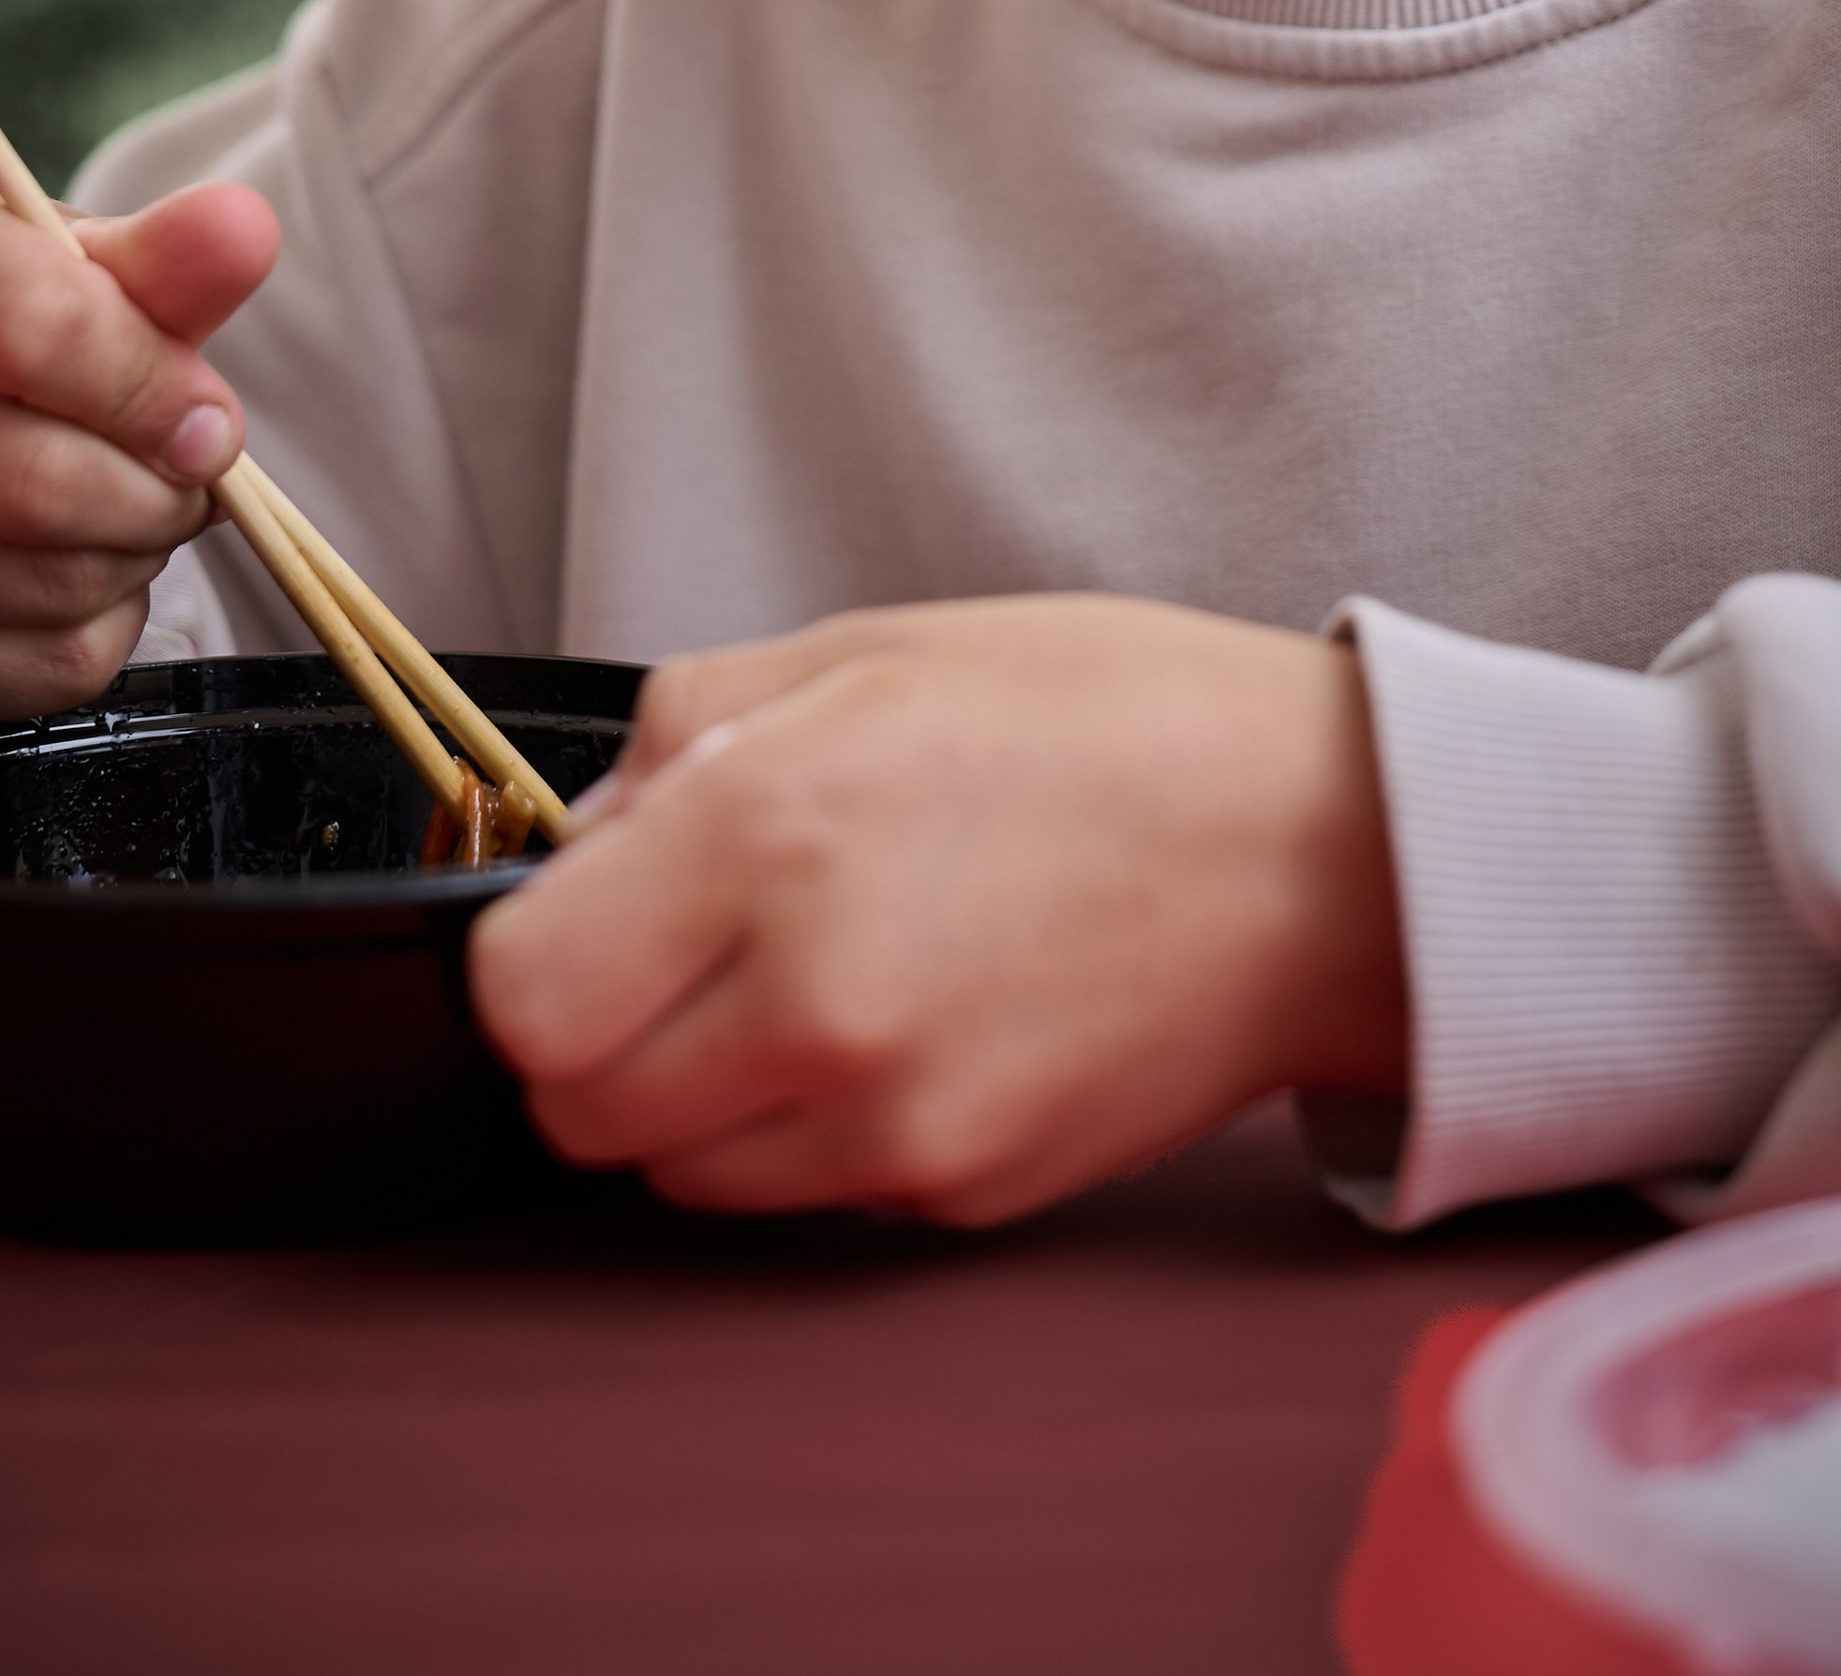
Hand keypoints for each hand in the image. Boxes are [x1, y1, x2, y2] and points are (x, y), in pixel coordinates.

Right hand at [0, 173, 277, 732]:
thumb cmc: (16, 325)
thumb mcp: (89, 269)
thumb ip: (168, 259)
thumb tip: (241, 230)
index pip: (34, 330)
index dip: (154, 390)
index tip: (211, 420)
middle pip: (31, 479)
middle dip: (155, 495)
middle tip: (187, 481)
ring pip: (31, 585)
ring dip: (129, 562)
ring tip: (134, 517)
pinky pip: (19, 674)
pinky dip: (90, 636)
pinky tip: (80, 580)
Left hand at [467, 592, 1406, 1224]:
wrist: (1320, 850)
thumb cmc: (1111, 721)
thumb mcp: (869, 646)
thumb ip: (684, 733)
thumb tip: (585, 837)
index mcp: (771, 835)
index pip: (520, 992)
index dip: (533, 948)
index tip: (583, 909)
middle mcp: (814, 1001)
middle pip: (576, 1110)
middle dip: (600, 1030)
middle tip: (684, 945)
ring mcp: (889, 1123)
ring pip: (678, 1173)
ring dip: (698, 1093)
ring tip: (804, 977)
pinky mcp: (955, 1194)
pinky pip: (805, 1193)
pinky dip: (814, 1128)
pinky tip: (902, 1019)